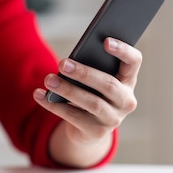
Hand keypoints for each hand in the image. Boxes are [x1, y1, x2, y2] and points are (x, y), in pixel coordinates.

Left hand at [33, 38, 140, 165]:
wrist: (89, 127)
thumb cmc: (91, 92)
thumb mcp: (93, 79)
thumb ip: (89, 68)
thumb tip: (68, 63)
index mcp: (128, 80)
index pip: (134, 61)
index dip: (123, 50)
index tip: (105, 41)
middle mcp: (126, 100)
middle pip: (108, 85)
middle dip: (84, 73)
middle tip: (62, 63)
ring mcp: (113, 118)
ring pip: (91, 103)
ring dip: (67, 90)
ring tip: (49, 79)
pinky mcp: (96, 132)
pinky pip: (73, 117)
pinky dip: (53, 104)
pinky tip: (39, 94)